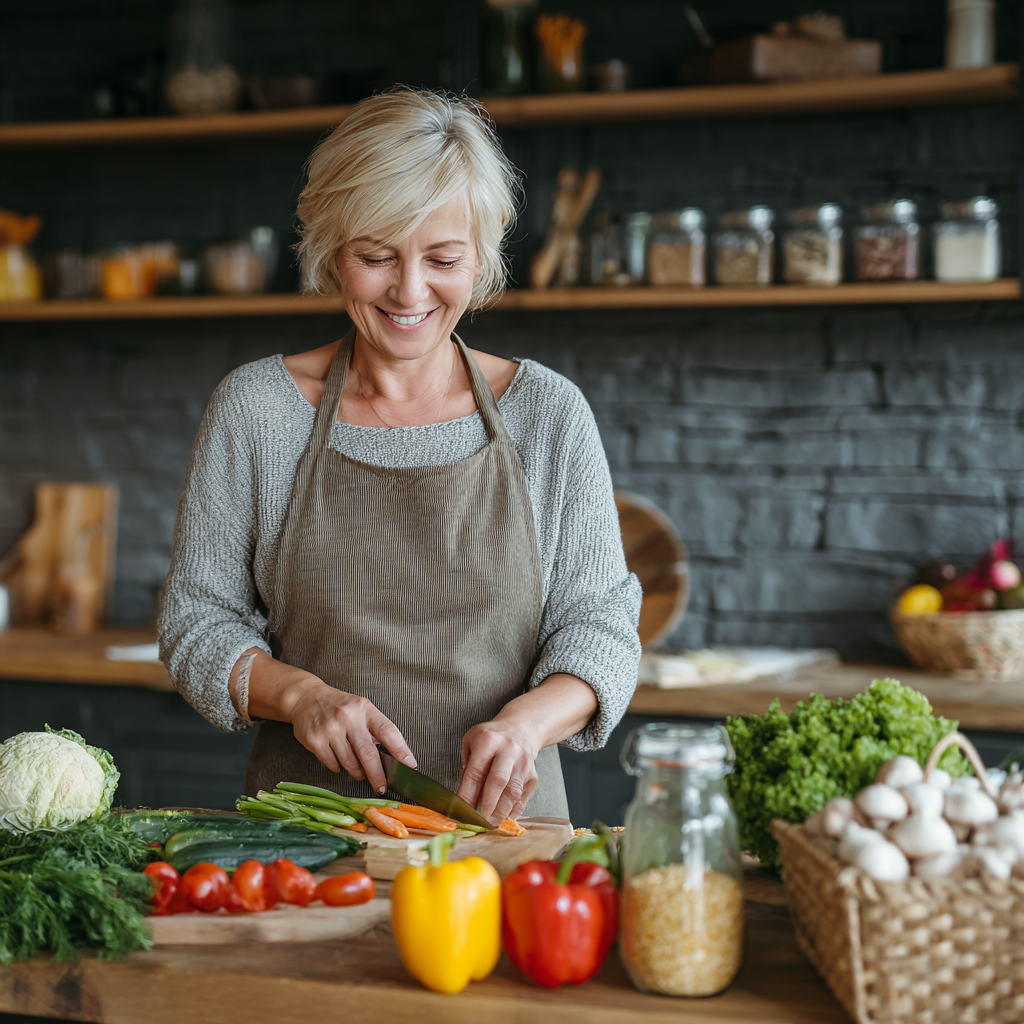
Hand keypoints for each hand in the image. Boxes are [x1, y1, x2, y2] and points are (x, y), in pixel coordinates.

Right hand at [236, 651, 417, 792]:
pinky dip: (339, 768)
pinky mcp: (315, 740)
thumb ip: (375, 730)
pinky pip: (333, 765)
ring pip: (350, 763)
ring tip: (358, 771)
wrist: (306, 698)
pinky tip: (339, 759)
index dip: (401, 750)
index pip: (387, 731)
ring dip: (357, 773)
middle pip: (368, 753)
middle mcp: (348, 717)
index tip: (410, 765)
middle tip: (382, 787)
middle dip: (378, 775)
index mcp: (365, 708)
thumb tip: (394, 758)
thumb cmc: (339, 706)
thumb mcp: (361, 709)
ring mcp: (330, 729)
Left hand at [457, 715, 540, 824]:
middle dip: (488, 804)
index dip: (467, 793)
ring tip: (491, 822)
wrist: (520, 729)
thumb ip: (468, 766)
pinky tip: (504, 816)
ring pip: (513, 792)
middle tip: (479, 820)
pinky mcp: (533, 775)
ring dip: (501, 811)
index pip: (476, 771)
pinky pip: (523, 797)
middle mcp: (508, 750)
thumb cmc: (491, 739)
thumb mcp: (472, 741)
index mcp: (488, 740)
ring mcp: (523, 763)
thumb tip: (464, 798)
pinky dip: (513, 810)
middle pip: (498, 781)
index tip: (461, 810)